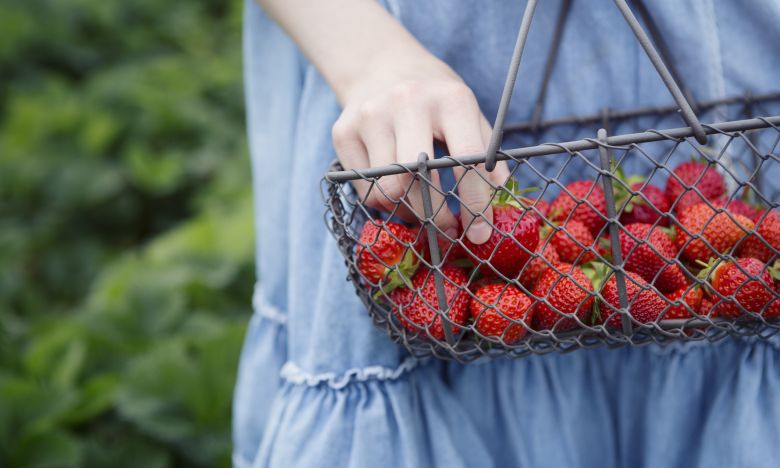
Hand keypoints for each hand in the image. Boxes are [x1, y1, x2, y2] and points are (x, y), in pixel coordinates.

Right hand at [332, 52, 508, 243]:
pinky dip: (385, 202)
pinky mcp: (343, 133)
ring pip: (387, 190)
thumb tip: (501, 199)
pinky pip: (365, 189)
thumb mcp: (468, 112)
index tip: (481, 232)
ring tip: (424, 212)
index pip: (466, 159)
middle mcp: (406, 103)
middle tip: (449, 230)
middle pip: (416, 179)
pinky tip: (398, 193)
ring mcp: (369, 117)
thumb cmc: (434, 97)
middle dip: (435, 215)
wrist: (381, 65)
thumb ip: (487, 153)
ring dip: (410, 212)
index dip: (475, 202)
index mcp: (449, 98)